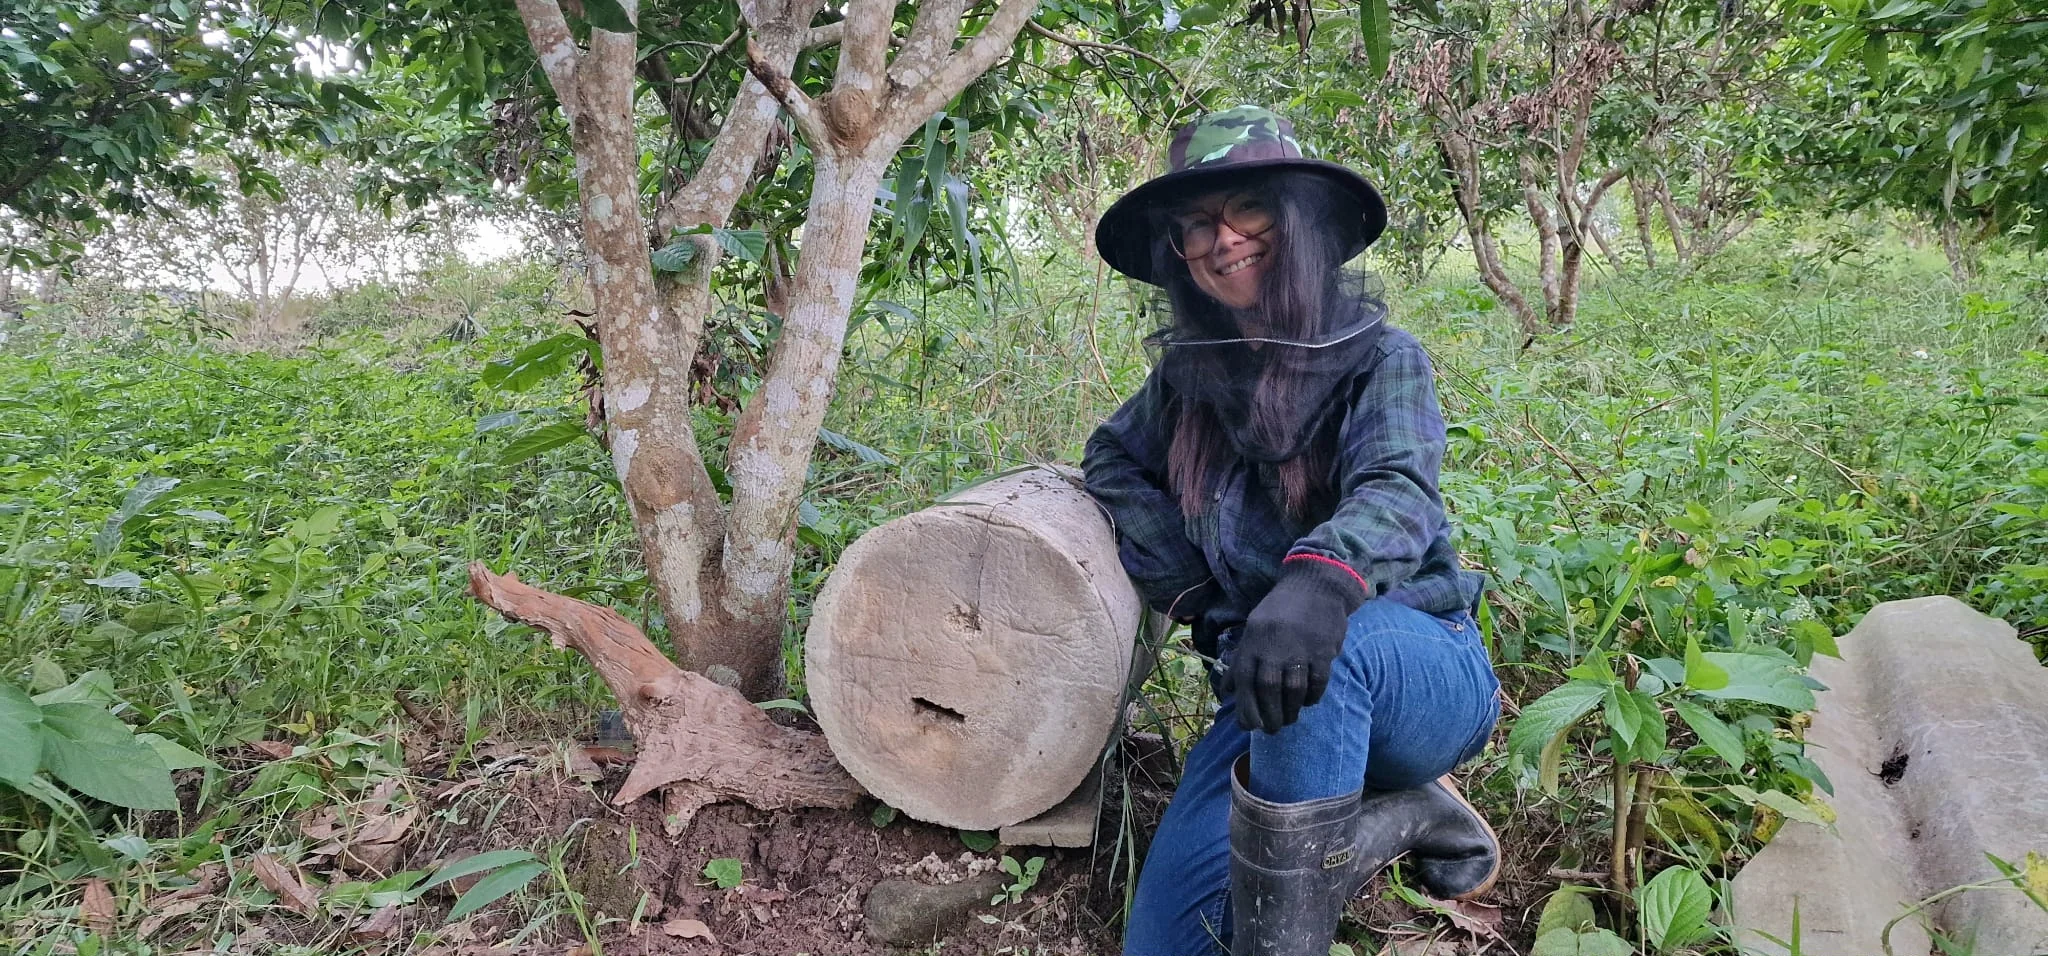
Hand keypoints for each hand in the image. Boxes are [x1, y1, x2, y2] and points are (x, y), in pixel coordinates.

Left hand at [1223, 559, 1365, 732]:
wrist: (1315, 585)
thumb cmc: (1280, 610)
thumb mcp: (1253, 629)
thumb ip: (1241, 660)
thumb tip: (1227, 690)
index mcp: (1254, 642)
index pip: (1245, 681)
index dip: (1246, 708)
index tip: (1250, 726)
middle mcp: (1274, 647)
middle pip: (1269, 690)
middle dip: (1270, 716)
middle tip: (1272, 729)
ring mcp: (1300, 649)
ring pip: (1293, 690)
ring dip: (1291, 710)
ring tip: (1289, 719)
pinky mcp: (1323, 651)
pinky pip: (1318, 682)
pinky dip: (1312, 697)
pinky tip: (1308, 702)